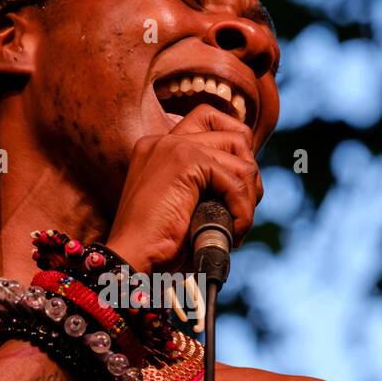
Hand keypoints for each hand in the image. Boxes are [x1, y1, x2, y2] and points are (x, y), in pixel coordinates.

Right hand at [105, 105, 262, 275]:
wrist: (132, 260)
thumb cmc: (157, 246)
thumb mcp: (183, 205)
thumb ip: (205, 183)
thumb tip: (248, 177)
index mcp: (159, 147)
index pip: (211, 120)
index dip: (236, 148)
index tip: (239, 185)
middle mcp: (164, 140)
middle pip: (235, 135)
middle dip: (249, 174)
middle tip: (242, 209)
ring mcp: (174, 146)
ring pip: (241, 160)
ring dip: (248, 198)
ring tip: (236, 226)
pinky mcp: (186, 161)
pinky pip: (235, 180)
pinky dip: (243, 210)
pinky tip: (233, 232)